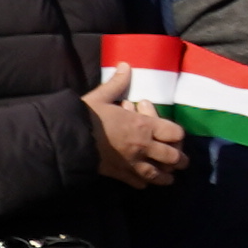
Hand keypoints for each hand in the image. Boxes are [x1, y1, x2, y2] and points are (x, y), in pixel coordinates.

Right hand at [85, 67, 187, 186]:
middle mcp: (144, 146)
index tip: (176, 135)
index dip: (178, 135)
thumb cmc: (86, 116)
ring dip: (166, 176)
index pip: (175, 133)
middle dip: (180, 159)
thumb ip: (117, 83)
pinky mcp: (120, 175)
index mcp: (144, 125)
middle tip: (181, 160)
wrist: (66, 140)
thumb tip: (126, 65)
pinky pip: (138, 183)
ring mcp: (133, 163)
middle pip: (173, 156)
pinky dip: (144, 183)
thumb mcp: (101, 97)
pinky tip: (144, 182)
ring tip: (169, 177)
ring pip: (159, 175)